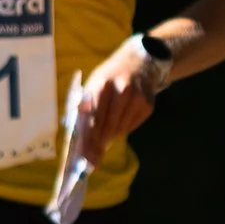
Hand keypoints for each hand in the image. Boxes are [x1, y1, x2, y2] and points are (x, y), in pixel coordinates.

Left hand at [80, 36, 168, 152]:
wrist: (139, 63)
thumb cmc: (109, 77)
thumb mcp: (93, 84)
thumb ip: (84, 106)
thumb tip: (76, 134)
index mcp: (102, 83)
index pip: (93, 115)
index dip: (87, 136)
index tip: (83, 153)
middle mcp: (122, 89)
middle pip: (108, 125)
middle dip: (98, 144)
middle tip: (91, 160)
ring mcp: (138, 97)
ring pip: (120, 129)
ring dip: (110, 136)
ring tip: (103, 138)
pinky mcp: (148, 105)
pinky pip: (132, 126)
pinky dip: (123, 129)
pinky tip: (120, 121)